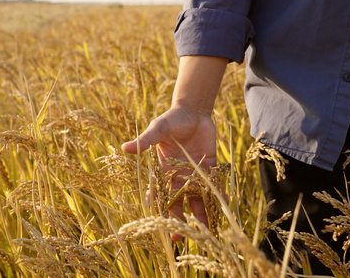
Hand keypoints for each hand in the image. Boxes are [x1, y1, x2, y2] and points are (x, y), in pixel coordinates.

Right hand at [122, 104, 216, 240]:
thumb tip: (126, 148)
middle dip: (178, 221)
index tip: (157, 224)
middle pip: (178, 204)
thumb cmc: (172, 119)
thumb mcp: (158, 129)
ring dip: (201, 216)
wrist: (194, 111)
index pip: (158, 194)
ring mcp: (195, 176)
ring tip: (206, 233)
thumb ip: (146, 140)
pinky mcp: (211, 170)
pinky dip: (219, 198)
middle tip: (179, 237)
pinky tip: (224, 210)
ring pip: (197, 201)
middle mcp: (178, 178)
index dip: (157, 209)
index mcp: (163, 171)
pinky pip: (214, 188)